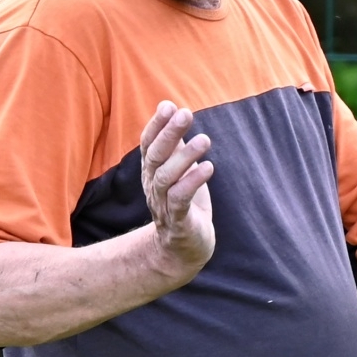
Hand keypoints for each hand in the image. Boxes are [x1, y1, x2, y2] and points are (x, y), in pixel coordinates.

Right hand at [139, 101, 215, 277]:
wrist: (182, 250)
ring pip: (166, 178)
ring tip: (205, 140)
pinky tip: (209, 168)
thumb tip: (172, 108)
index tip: (168, 105)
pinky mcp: (179, 223)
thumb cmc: (183, 204)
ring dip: (184, 157)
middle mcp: (153, 188)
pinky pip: (180, 201)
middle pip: (155, 157)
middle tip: (186, 113)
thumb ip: (175, 144)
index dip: (156, 125)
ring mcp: (164, 206)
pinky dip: (192, 183)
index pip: (148, 145)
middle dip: (169, 134)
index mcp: (152, 173)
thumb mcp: (179, 170)